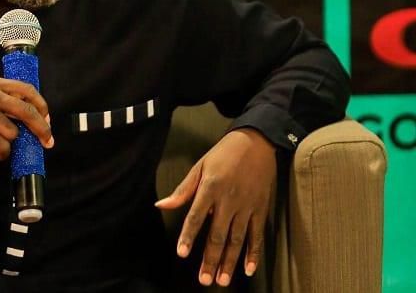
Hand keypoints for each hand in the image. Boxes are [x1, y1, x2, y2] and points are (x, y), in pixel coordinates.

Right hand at [0, 76, 53, 161]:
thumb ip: (3, 102)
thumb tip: (34, 119)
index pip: (27, 90)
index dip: (41, 107)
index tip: (47, 120)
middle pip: (26, 111)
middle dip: (41, 128)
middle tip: (47, 141)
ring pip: (13, 133)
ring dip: (9, 143)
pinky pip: (2, 146)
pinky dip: (2, 153)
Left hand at [155, 128, 276, 286]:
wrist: (256, 142)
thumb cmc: (223, 154)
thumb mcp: (199, 166)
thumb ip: (183, 190)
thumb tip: (161, 205)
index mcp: (211, 188)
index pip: (196, 217)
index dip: (188, 236)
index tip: (182, 254)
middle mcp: (229, 200)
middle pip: (218, 235)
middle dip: (211, 259)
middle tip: (205, 280)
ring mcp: (247, 206)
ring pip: (237, 239)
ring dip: (229, 262)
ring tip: (222, 280)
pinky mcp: (261, 209)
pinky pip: (257, 235)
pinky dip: (253, 253)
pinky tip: (248, 269)